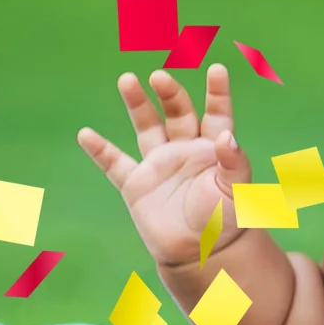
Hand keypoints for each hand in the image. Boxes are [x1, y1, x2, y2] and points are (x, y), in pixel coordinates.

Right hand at [77, 64, 251, 268]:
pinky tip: (86, 134)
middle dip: (170, 93)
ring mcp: (160, 165)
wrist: (202, 254)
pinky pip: (115, 164)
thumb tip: (228, 136)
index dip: (217, 93)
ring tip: (127, 79)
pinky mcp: (137, 184)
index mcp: (214, 149)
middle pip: (178, 112)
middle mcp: (186, 150)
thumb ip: (234, 163)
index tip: (217, 70)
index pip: (217, 114)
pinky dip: (100, 150)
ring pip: (146, 126)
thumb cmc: (226, 222)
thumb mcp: (238, 192)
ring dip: (137, 103)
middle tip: (160, 76)